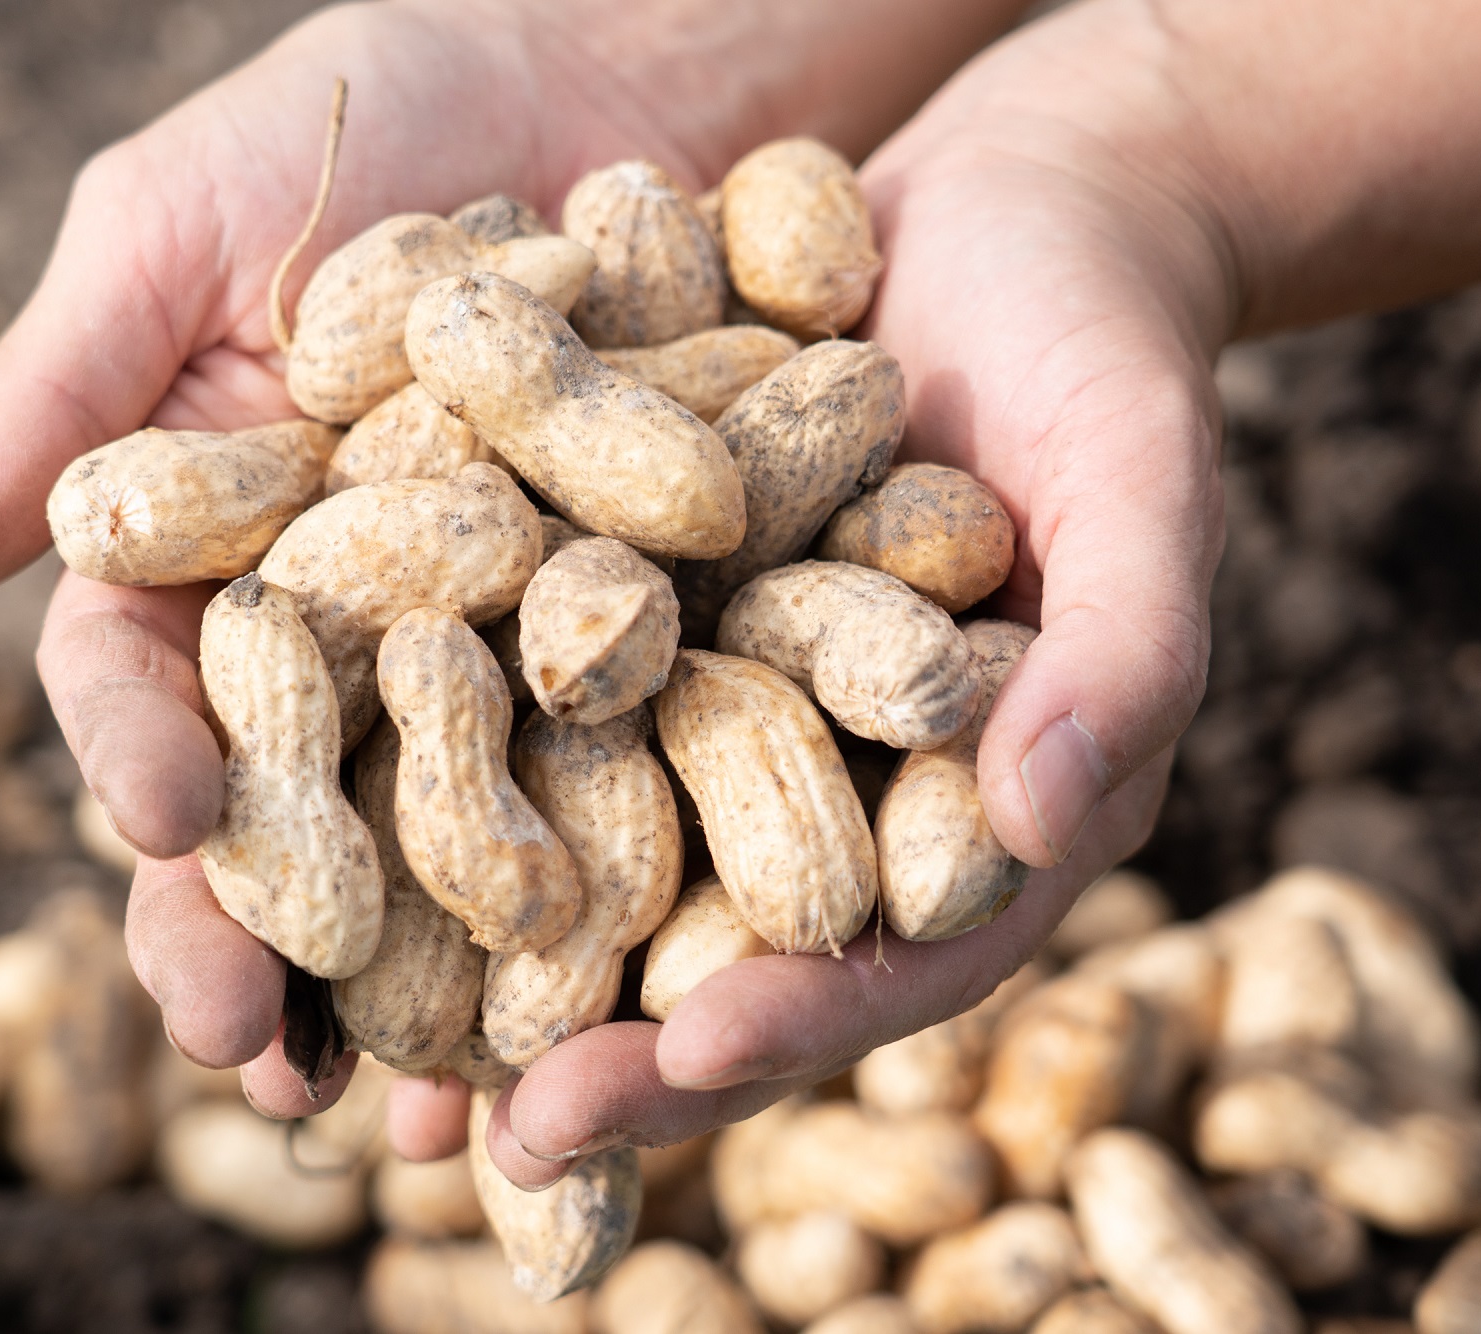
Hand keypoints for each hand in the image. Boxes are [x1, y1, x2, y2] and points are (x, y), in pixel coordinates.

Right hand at [0, 0, 1043, 1129]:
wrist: (625, 57)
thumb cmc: (379, 100)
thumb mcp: (185, 218)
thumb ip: (60, 398)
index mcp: (216, 536)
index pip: (150, 683)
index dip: (146, 767)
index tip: (165, 838)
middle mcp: (351, 614)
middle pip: (296, 803)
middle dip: (276, 932)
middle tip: (273, 1070)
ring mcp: (501, 633)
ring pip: (451, 829)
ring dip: (440, 970)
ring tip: (440, 1105)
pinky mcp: (648, 626)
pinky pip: (631, 767)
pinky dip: (621, 874)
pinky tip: (621, 981)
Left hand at [466, 0, 1480, 1181]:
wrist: (1005, 217)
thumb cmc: (1103, 348)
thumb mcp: (1138, 484)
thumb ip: (1122, 654)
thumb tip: (1039, 820)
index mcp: (975, 803)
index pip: (896, 953)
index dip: (800, 1016)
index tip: (691, 1062)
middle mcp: (839, 785)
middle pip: (732, 946)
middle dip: (625, 1043)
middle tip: (512, 1132)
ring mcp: (730, 709)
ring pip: (617, 859)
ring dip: (508, 954)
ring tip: (386, 1045)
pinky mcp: (638, 619)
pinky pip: (540, 709)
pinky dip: (456, 770)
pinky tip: (342, 819)